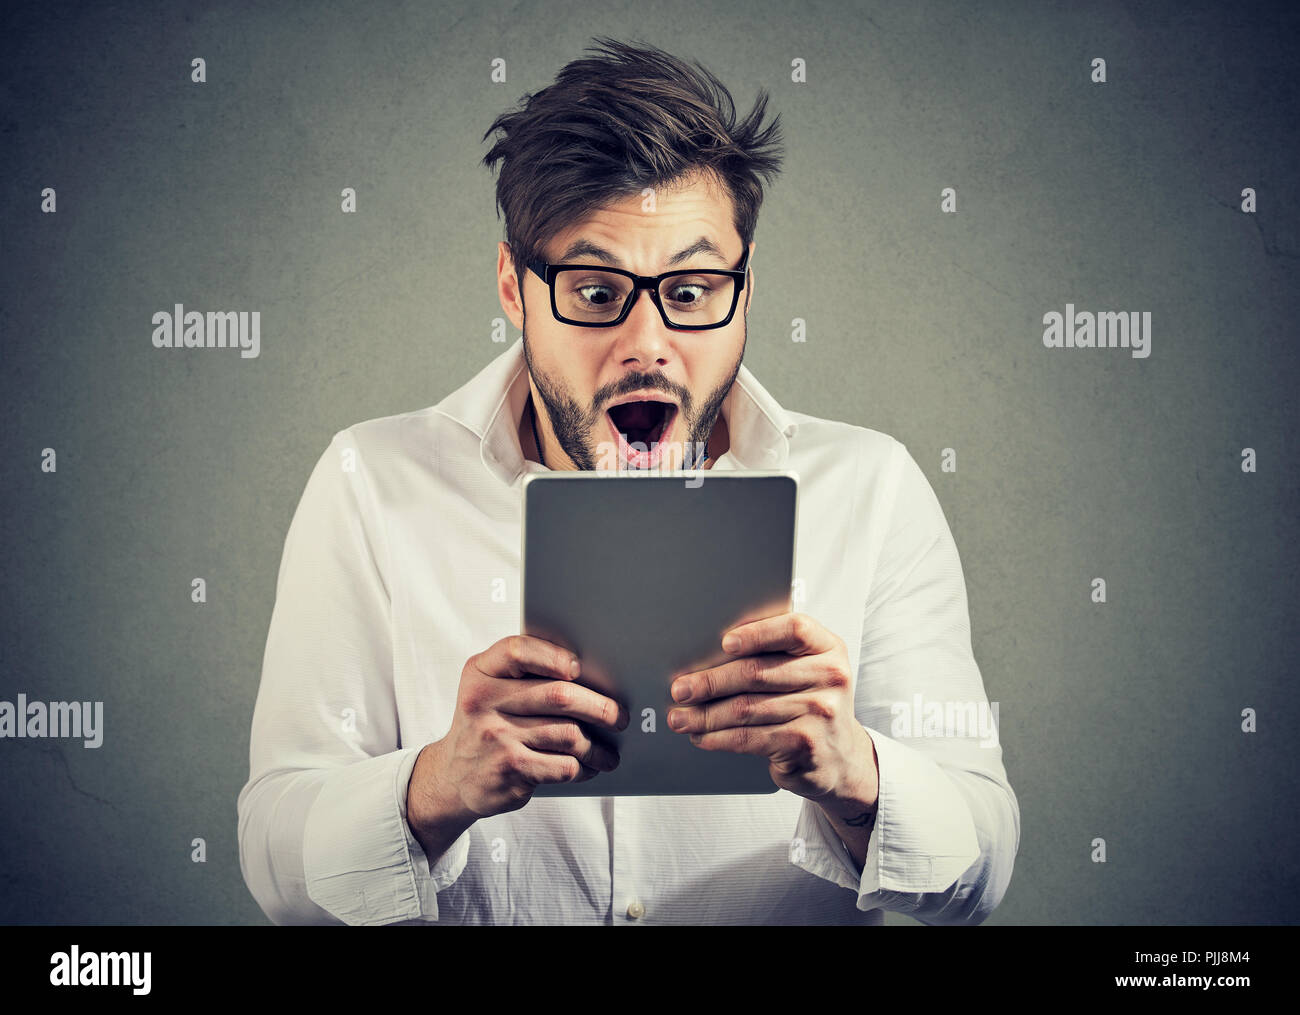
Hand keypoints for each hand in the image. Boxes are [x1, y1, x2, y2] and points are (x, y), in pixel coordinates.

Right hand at [408, 635, 626, 841]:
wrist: (453, 777)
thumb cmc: (485, 724)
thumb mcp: (487, 689)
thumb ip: (521, 674)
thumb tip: (590, 673)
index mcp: (480, 673)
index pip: (517, 651)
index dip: (553, 657)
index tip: (578, 668)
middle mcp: (483, 703)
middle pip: (558, 695)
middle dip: (599, 707)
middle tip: (619, 716)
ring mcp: (497, 738)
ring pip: (568, 734)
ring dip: (597, 745)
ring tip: (609, 751)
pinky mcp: (510, 771)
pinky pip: (563, 765)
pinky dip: (584, 767)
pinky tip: (589, 767)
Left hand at [667, 612, 877, 807]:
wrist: (841, 758)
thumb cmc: (811, 705)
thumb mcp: (808, 671)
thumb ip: (776, 654)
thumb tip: (708, 652)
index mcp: (828, 648)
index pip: (794, 630)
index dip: (757, 633)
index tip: (725, 643)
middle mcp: (830, 677)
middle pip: (758, 672)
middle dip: (710, 681)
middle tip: (680, 689)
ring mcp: (820, 712)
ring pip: (746, 709)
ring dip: (706, 715)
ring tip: (681, 717)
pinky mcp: (804, 744)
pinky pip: (750, 738)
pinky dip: (719, 737)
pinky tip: (702, 736)